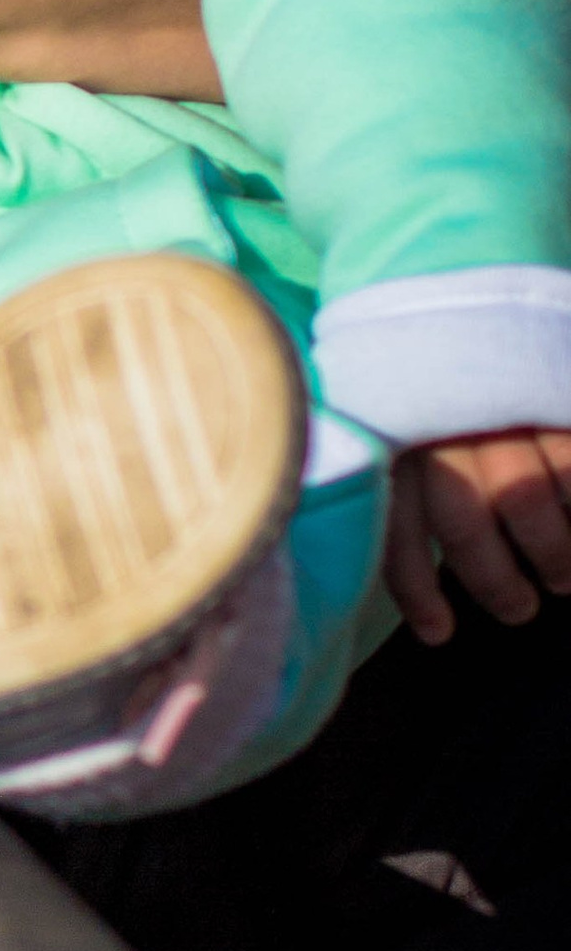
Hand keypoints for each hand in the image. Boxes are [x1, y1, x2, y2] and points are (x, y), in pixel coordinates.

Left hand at [384, 429, 570, 642]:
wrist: (506, 317)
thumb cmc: (454, 422)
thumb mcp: (419, 450)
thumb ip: (422, 506)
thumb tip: (430, 601)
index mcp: (398, 446)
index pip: (397, 529)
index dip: (416, 590)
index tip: (438, 633)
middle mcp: (440, 429)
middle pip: (463, 526)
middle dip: (495, 584)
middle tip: (518, 609)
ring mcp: (495, 416)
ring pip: (523, 500)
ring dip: (551, 554)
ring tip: (561, 579)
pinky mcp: (544, 412)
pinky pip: (567, 470)